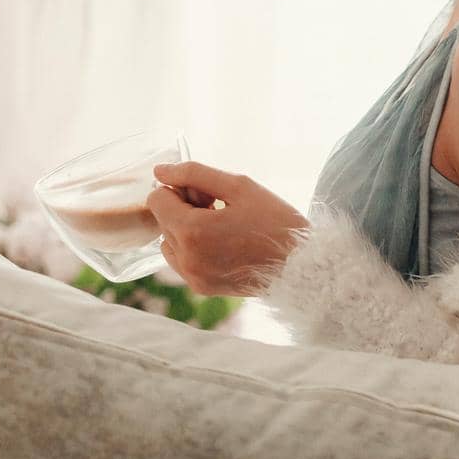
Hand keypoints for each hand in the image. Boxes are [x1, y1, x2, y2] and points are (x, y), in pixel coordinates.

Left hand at [146, 161, 310, 297]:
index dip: (180, 189)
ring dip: (186, 229)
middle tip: (220, 208)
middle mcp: (186, 258)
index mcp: (192, 231)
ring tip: (222, 227)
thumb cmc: (275, 221)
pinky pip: (180, 260)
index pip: (156, 198)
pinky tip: (223, 243)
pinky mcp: (201, 288)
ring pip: (169, 240)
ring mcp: (193, 277)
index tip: (209, 194)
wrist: (302, 266)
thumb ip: (194, 173)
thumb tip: (160, 170)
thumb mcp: (238, 186)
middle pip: (162, 219)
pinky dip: (193, 248)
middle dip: (184, 208)